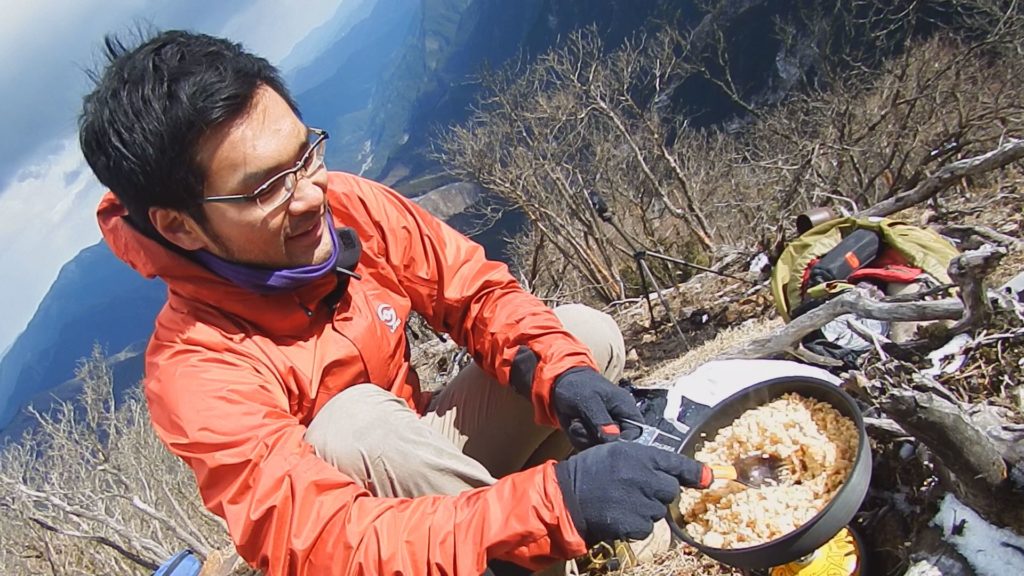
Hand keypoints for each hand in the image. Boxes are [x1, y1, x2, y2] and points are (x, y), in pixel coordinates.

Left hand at [551, 366, 643, 449]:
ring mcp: (606, 431)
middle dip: (596, 440)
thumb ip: (601, 420)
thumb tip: (612, 438)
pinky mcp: (594, 436)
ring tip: (575, 423)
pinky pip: (588, 447)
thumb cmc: (579, 385)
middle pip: (618, 445)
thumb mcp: (589, 400)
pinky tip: (573, 425)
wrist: (560, 383)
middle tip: (580, 427)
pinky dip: (578, 438)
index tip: (604, 442)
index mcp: (626, 409)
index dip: (624, 441)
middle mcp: (620, 422)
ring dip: (584, 439)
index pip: (637, 433)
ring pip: (601, 448)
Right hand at [554, 442, 711, 544]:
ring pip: (659, 511)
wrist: (566, 496)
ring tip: (622, 501)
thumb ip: (644, 460)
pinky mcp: (634, 523)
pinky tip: (619, 515)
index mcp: (639, 455)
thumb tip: (672, 474)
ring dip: (646, 509)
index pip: (676, 464)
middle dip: (659, 492)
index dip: (695, 472)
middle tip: (638, 490)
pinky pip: (647, 527)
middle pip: (670, 490)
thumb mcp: (615, 453)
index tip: (709, 478)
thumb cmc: (589, 471)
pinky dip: (636, 525)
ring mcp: (639, 501)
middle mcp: (643, 476)